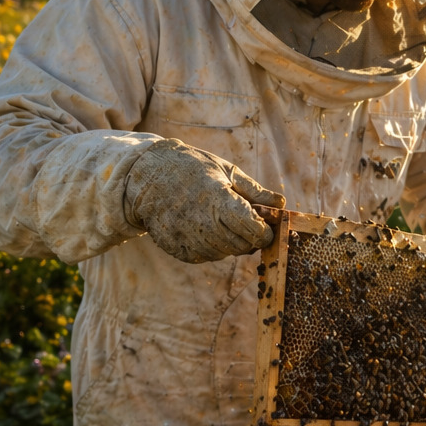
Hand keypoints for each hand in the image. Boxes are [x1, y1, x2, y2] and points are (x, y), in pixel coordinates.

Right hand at [123, 139, 284, 262]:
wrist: (145, 173)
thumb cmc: (192, 168)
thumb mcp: (226, 171)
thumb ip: (255, 192)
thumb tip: (280, 205)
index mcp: (220, 201)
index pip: (254, 232)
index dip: (265, 232)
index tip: (265, 226)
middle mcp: (202, 223)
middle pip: (242, 247)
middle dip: (249, 238)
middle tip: (244, 223)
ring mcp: (186, 237)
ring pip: (223, 254)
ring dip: (229, 243)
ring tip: (219, 221)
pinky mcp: (174, 247)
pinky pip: (202, 257)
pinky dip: (209, 247)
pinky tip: (203, 228)